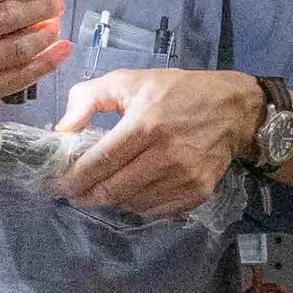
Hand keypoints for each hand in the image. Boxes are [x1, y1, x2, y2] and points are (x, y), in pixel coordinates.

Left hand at [55, 70, 260, 220]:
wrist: (233, 108)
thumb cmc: (176, 91)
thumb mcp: (129, 81)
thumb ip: (88, 99)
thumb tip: (62, 130)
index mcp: (145, 125)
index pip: (101, 162)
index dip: (75, 178)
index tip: (59, 184)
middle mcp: (166, 155)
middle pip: (114, 189)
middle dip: (87, 195)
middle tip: (73, 194)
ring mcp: (185, 177)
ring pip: (133, 203)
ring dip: (113, 200)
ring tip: (104, 188)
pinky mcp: (198, 192)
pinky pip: (156, 210)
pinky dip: (138, 205)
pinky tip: (132, 192)